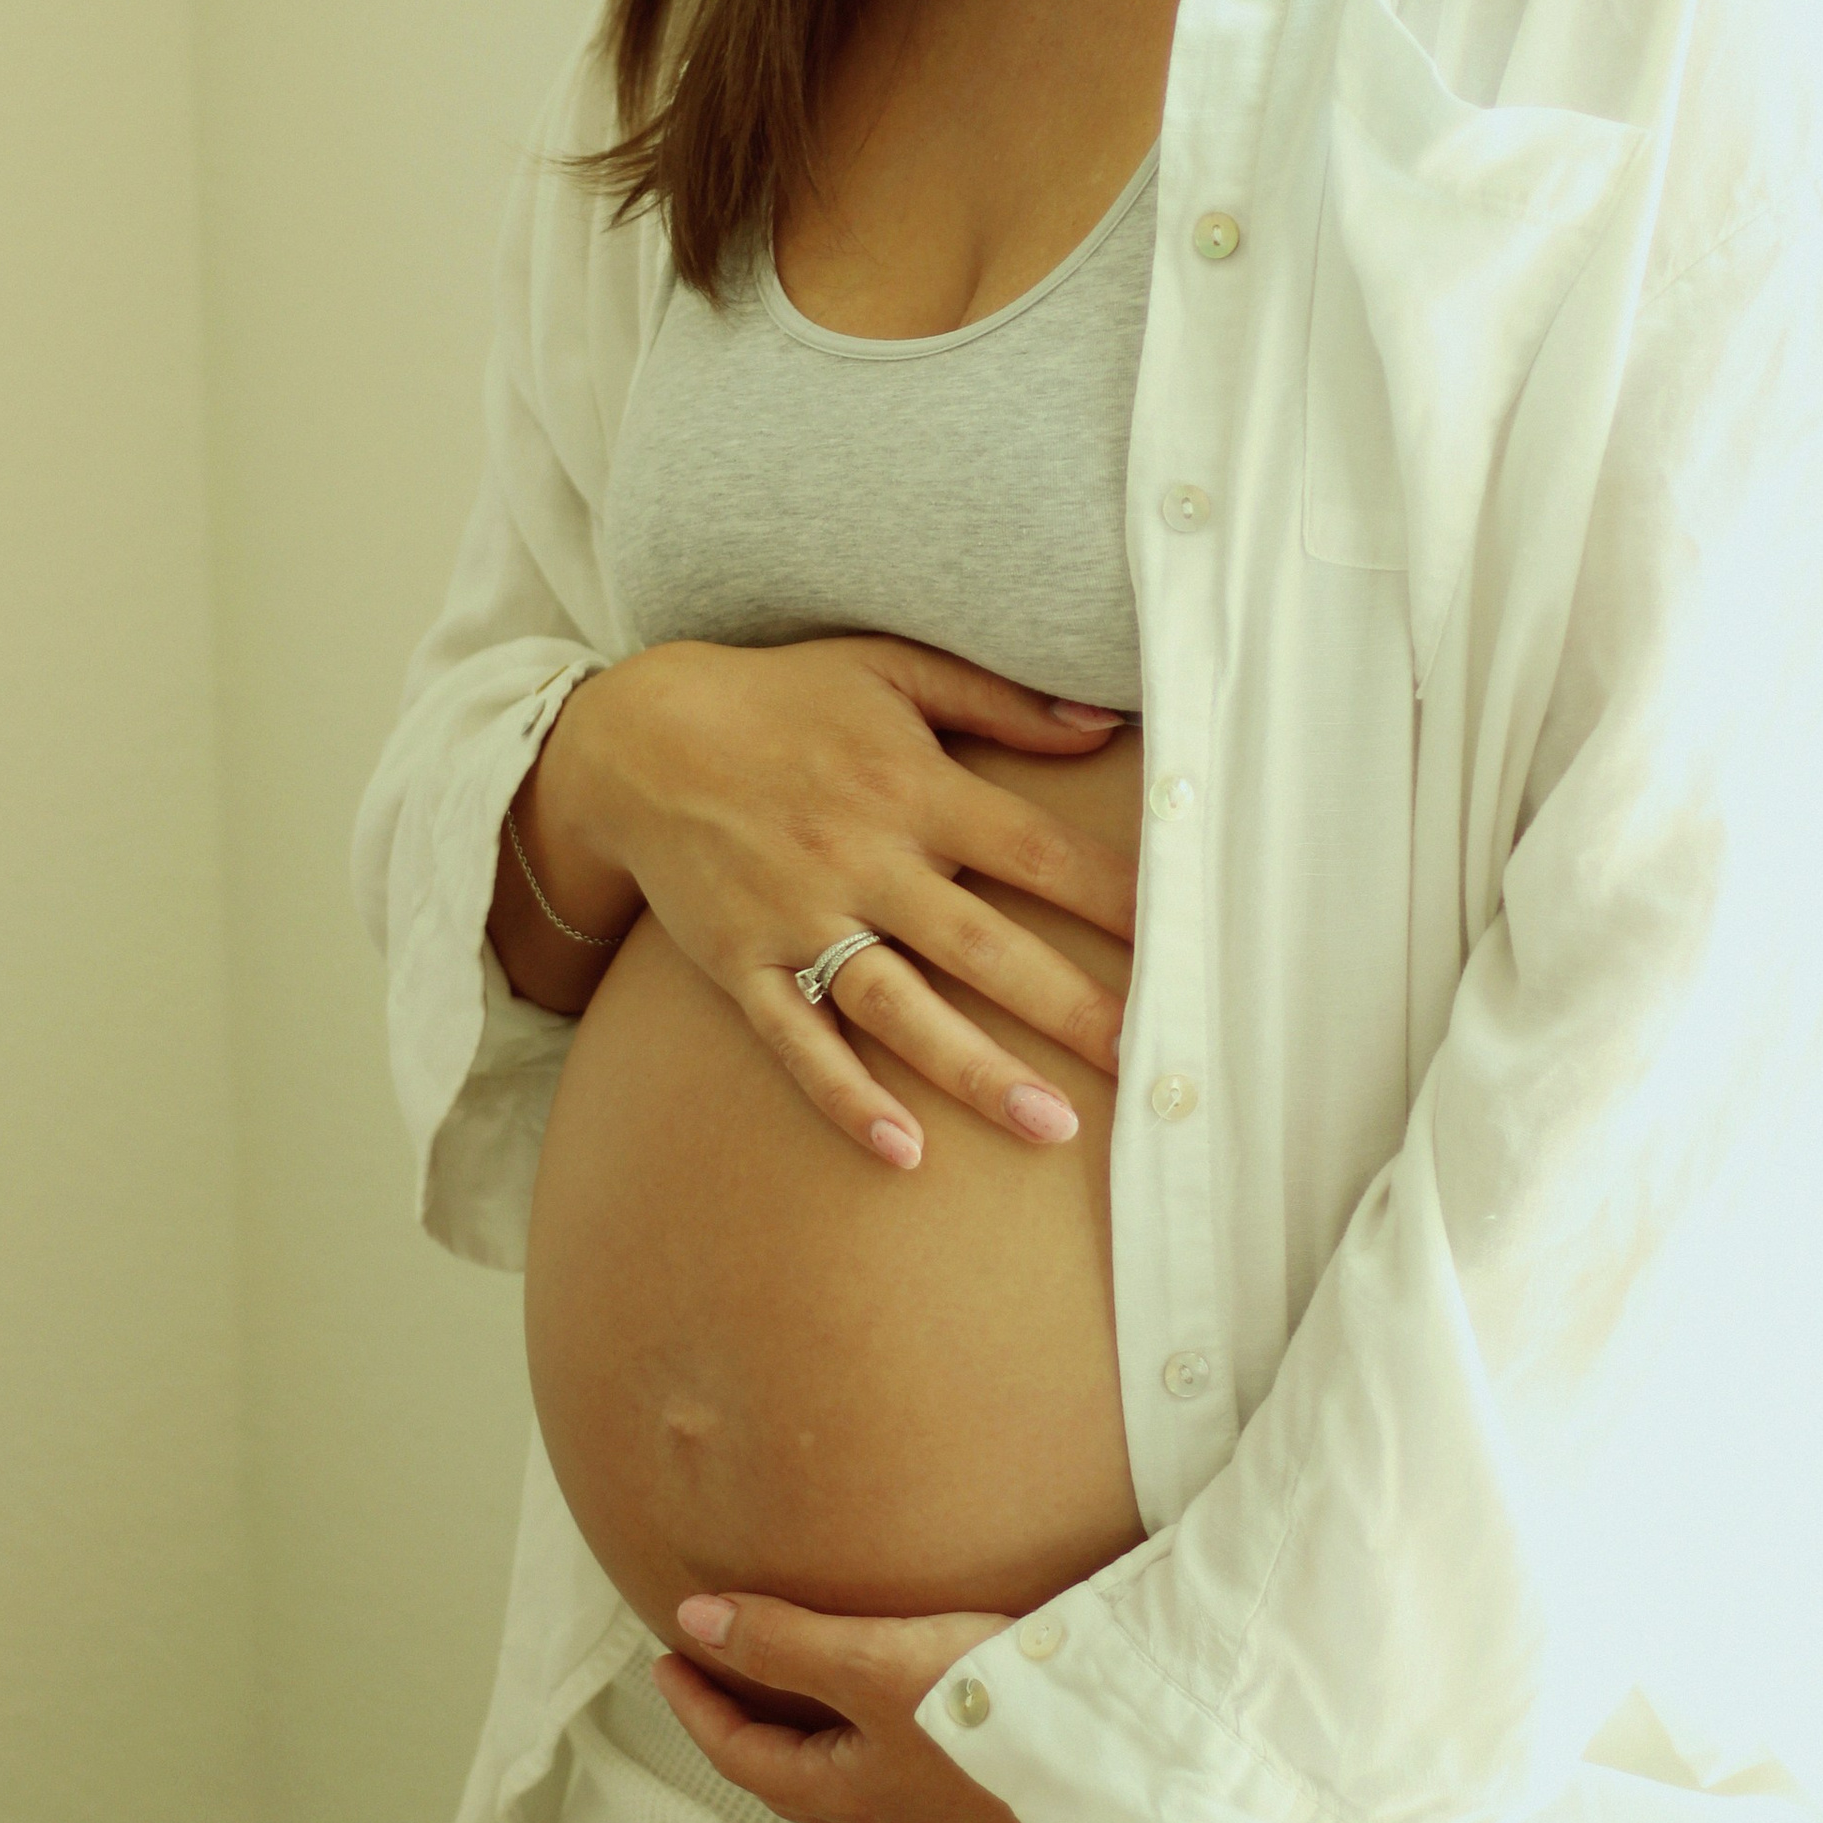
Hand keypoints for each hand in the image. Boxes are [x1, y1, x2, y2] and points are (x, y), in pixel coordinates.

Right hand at [530, 635, 1137, 1163]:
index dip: (1113, 897)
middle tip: (1146, 1064)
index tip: (1185, 942)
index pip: (1037, 850)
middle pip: (985, 946)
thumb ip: (999, 701)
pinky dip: (848, 1099)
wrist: (637, 737)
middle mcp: (864, 859)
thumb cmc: (782, 699)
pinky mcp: (741, 965)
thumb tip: (1107, 720)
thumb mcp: (892, 670)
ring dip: (975, 1071)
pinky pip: (799, 1044)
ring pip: (900, 1009)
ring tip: (1051, 1126)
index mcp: (915, 788)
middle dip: (1071, 1007)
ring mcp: (799, 918)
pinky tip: (903, 1151)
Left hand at [651, 1594, 1059, 1822]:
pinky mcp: (984, 1810)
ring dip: (810, 1735)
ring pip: (846, 1781)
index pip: (740, 1754)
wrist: (1112, 1765)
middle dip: (749, 1723)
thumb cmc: (990, 1718)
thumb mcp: (873, 1662)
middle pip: (788, 1774)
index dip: (697, 1704)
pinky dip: (869, 1742)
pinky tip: (900, 1717)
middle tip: (721, 1671)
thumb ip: (784, 1642)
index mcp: (839, 1799)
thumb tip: (696, 1623)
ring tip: (800, 1685)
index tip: (668, 1659)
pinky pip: (899, 1777)